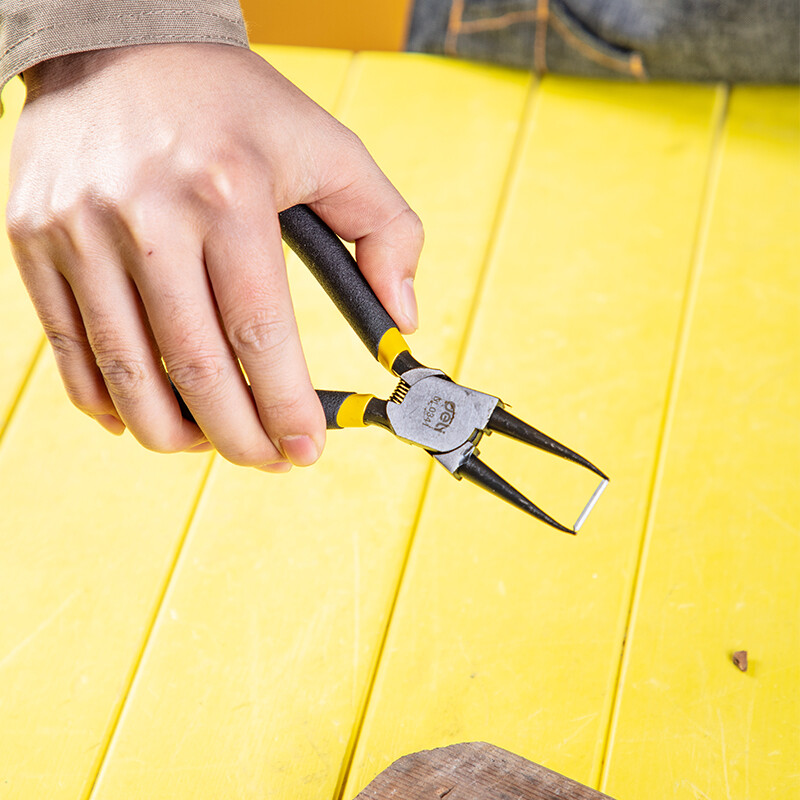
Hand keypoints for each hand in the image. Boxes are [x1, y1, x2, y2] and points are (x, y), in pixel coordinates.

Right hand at [6, 43, 421, 470]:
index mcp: (230, 193)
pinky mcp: (36, 239)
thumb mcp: (328, 147)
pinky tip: (146, 417)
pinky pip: (71, 348)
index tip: (307, 448)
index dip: (287, 407)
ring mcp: (81, 230)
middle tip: (267, 460)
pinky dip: (107, 400)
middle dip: (239, 436)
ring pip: (128, 372)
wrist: (117, 41)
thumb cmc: (231, 103)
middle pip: (196, 368)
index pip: (262, 333)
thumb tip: (401, 318)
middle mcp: (149, 215)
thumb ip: (386, 229)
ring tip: (212, 445)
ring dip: (174, 432)